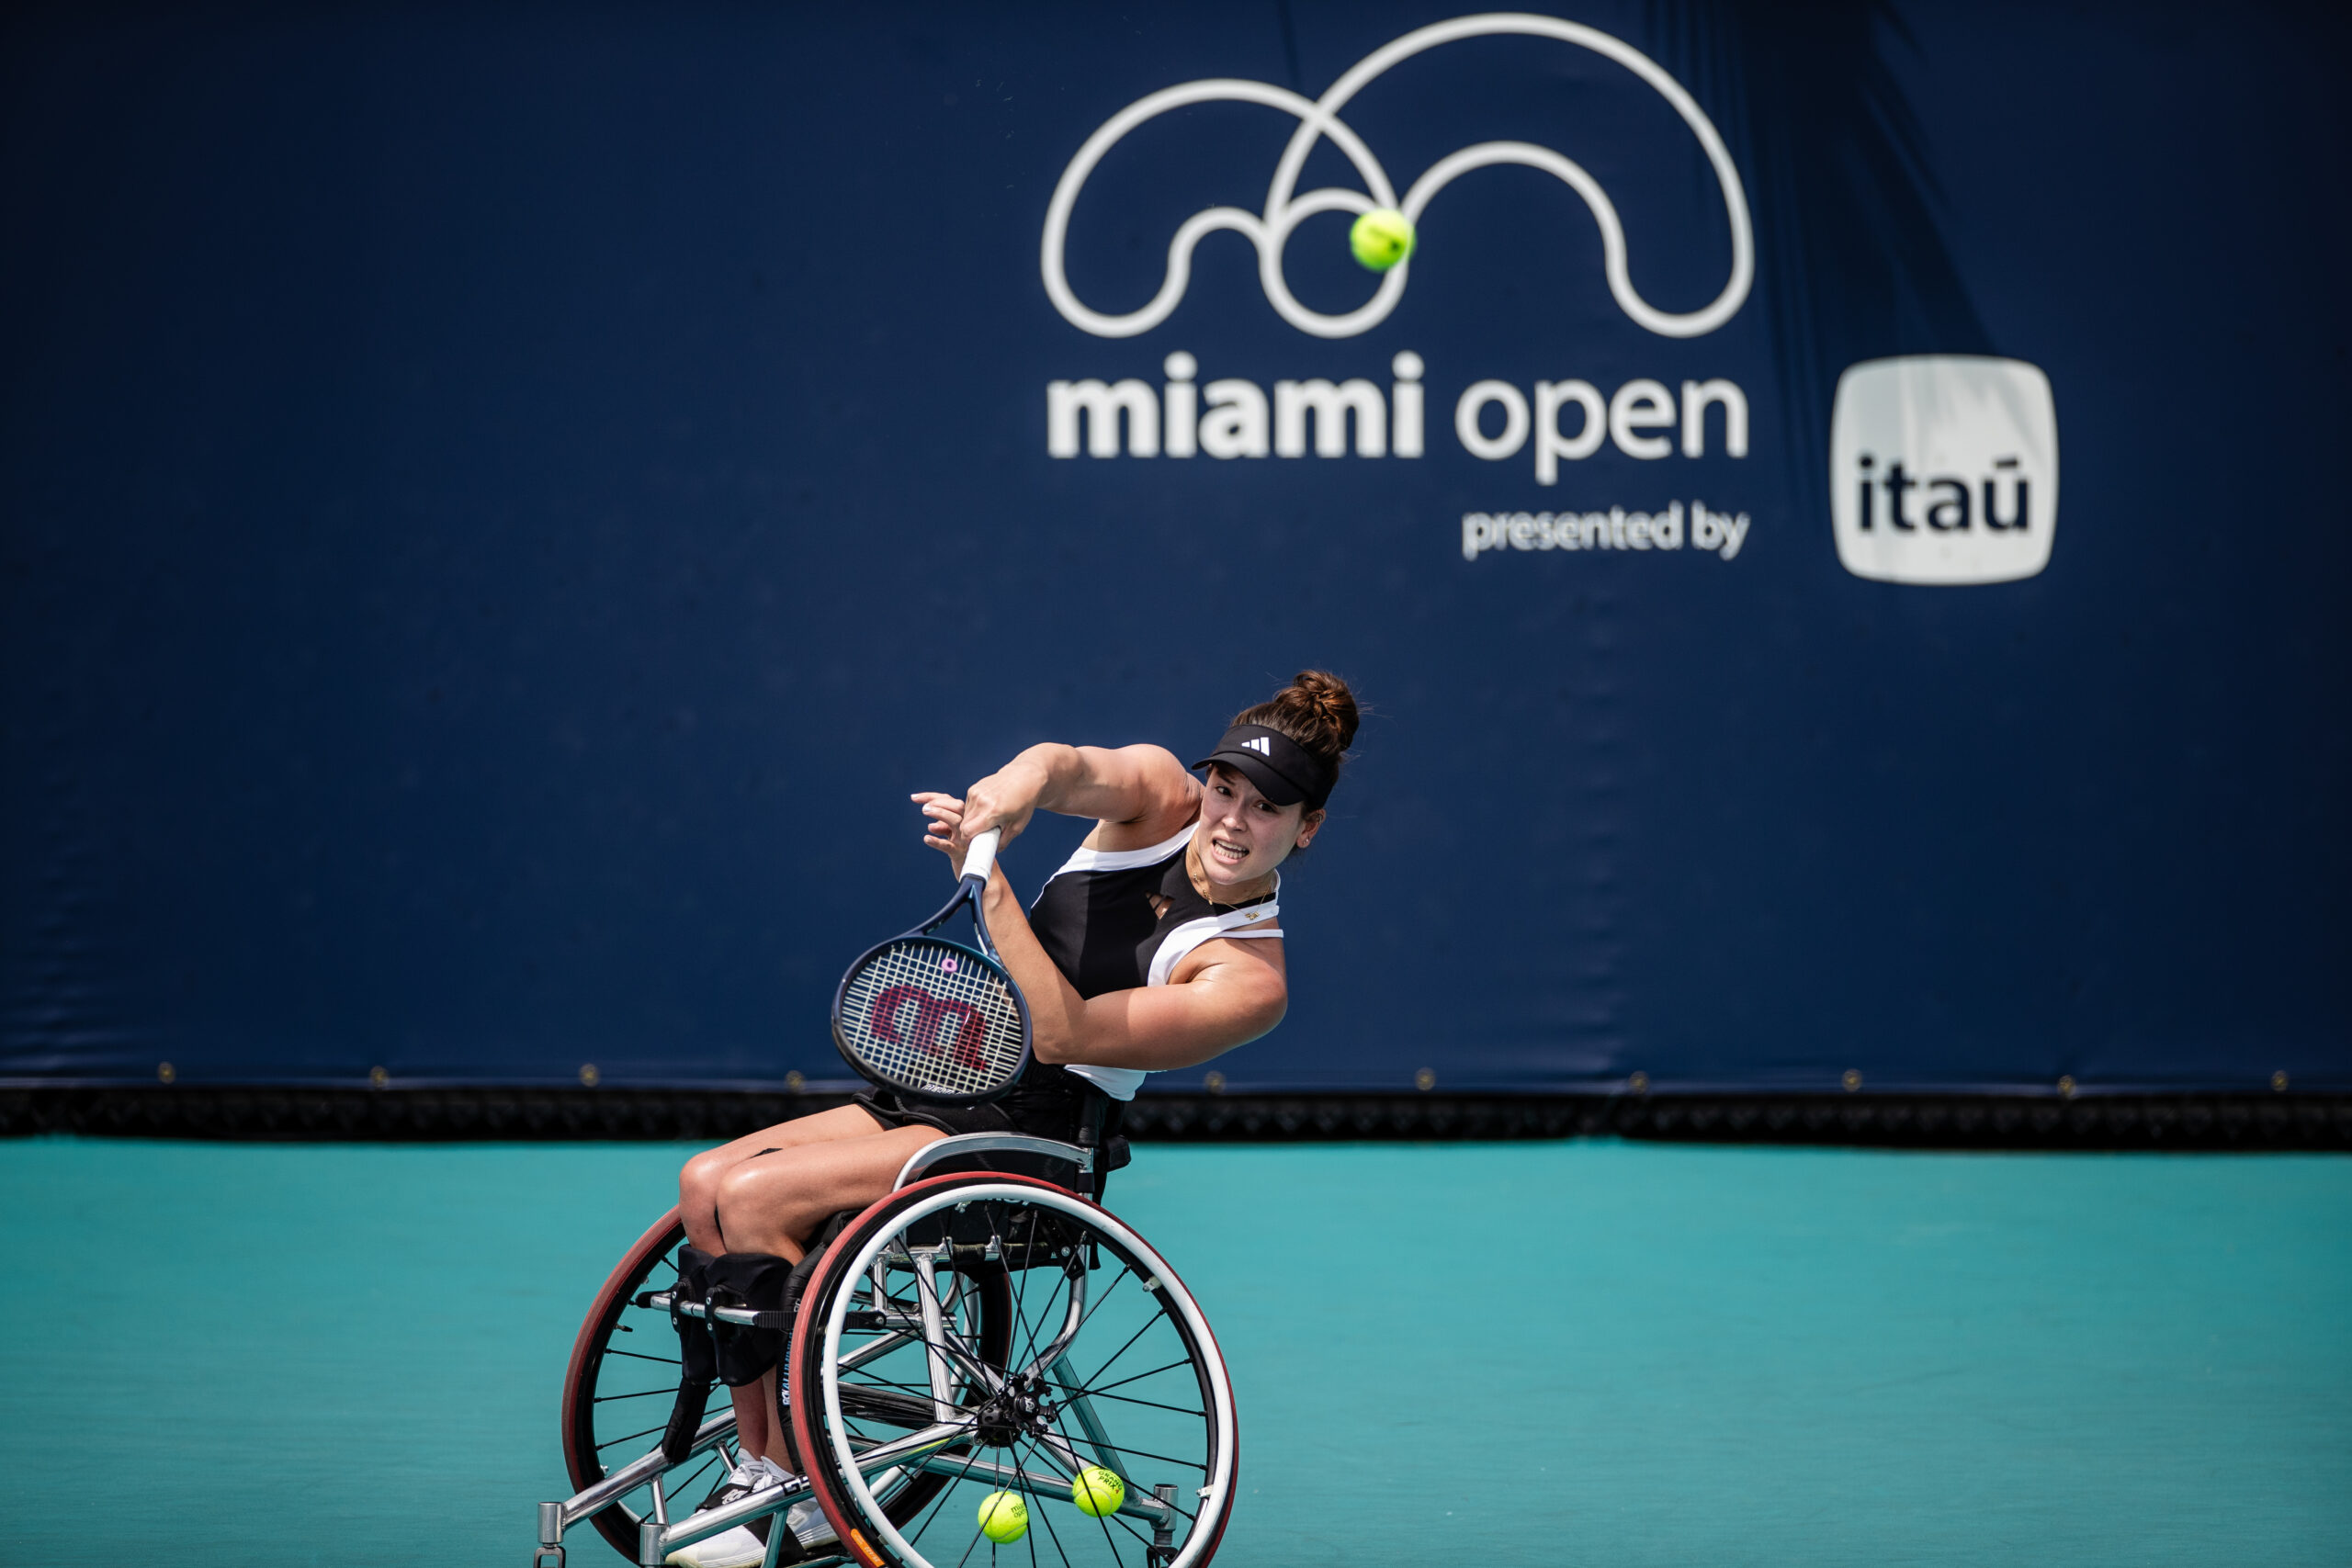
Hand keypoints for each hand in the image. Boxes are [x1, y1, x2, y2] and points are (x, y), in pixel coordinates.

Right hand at [912, 765, 1038, 872]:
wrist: (1024, 777)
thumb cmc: (1024, 802)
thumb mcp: (1018, 826)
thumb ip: (1004, 841)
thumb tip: (993, 850)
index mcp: (992, 811)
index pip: (968, 832)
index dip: (969, 841)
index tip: (975, 844)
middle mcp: (981, 801)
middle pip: (964, 825)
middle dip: (971, 833)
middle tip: (983, 835)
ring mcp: (975, 793)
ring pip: (965, 815)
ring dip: (972, 822)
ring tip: (988, 821)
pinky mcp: (973, 788)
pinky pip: (968, 806)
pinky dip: (974, 812)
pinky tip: (987, 810)